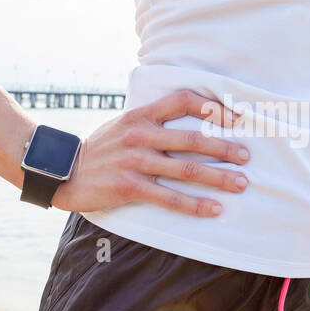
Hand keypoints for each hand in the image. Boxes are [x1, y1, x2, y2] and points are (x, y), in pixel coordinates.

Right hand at [51, 89, 250, 215]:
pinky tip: (214, 209)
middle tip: (247, 157)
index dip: (213, 107)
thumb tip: (188, 118)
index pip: (183, 100)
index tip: (236, 117)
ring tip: (241, 183)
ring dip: (218, 178)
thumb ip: (151, 120)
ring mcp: (136, 161)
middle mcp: (141, 134)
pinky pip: (170, 197)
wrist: (62, 171)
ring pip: (187, 169)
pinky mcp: (130, 187)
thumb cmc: (100, 149)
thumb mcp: (123, 124)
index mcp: (141, 114)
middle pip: (193, 139)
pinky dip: (195, 205)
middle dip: (225, 148)